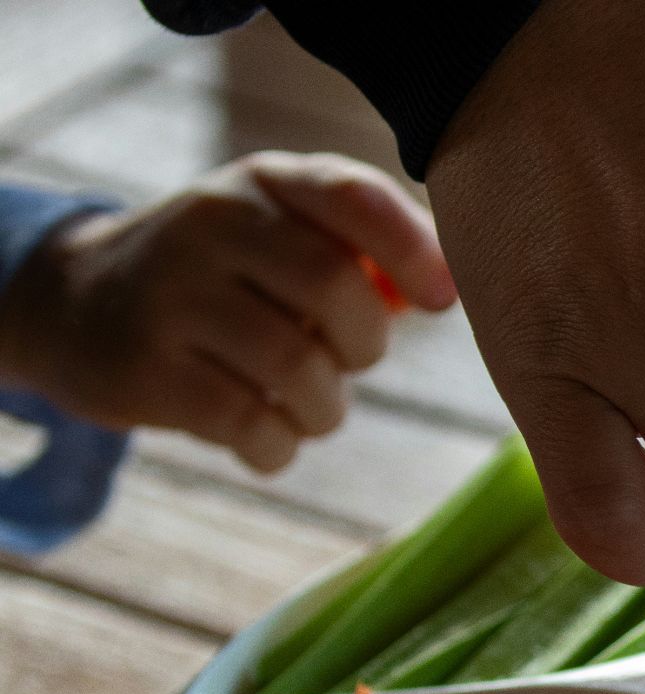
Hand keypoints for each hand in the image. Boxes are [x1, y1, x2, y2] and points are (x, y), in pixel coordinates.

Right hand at [0, 152, 455, 472]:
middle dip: (366, 345)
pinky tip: (271, 439)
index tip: (441, 301)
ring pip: (297, 366)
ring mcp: (170, 296)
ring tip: (311, 406)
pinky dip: (279, 446)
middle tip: (348, 359)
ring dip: (325, 407)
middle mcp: (211, 225)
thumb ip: (371, 244)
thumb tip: (450, 284)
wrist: (80, 304)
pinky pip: (248, 423)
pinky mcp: (145, 371)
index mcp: (263, 182)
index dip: (415, 251)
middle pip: (336, 288)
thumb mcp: (285, 229)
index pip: (353, 195)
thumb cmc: (229, 272)